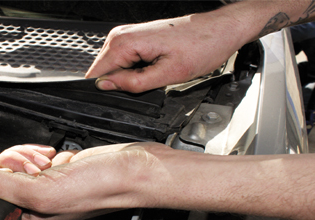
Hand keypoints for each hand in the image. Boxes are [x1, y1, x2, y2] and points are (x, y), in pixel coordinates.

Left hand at [0, 142, 185, 219]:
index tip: (12, 172)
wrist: (133, 168)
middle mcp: (29, 204)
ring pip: (12, 162)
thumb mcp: (39, 191)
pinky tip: (57, 156)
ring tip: (49, 161)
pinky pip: (30, 155)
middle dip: (14, 163)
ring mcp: (42, 185)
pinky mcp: (54, 169)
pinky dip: (41, 150)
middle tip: (37, 166)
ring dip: (27, 155)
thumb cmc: (99, 188)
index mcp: (23, 219)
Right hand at [85, 9, 249, 92]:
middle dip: (120, 84)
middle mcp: (122, 35)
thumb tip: (106, 86)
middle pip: (103, 71)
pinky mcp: (136, 39)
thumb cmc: (202, 46)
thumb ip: (133, 83)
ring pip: (114, 68)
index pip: (96, 73)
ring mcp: (128, 35)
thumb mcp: (168, 74)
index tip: (128, 94)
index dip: (107, 90)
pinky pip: (125, 62)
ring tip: (156, 73)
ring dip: (130, 78)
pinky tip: (155, 67)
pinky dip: (137, 70)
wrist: (219, 30)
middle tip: (150, 82)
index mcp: (125, 42)